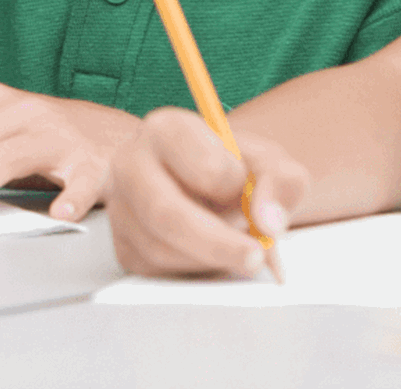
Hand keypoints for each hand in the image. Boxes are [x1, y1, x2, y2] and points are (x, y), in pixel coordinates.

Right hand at [105, 107, 308, 276]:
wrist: (194, 180)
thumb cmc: (227, 165)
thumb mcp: (263, 160)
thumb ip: (280, 180)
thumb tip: (270, 223)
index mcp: (167, 129)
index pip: (202, 164)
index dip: (234, 183)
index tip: (247, 189)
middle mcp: (132, 163)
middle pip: (167, 213)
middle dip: (218, 244)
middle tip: (255, 257)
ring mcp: (121, 206)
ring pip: (162, 249)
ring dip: (208, 260)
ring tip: (236, 248)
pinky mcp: (123, 245)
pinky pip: (157, 272)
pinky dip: (192, 272)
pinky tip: (211, 256)